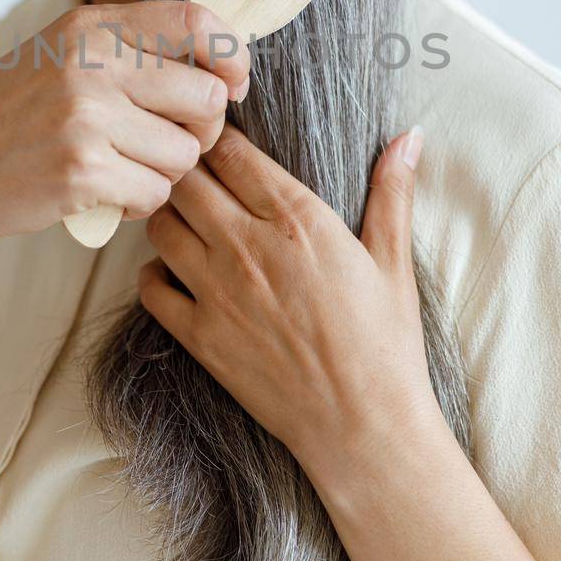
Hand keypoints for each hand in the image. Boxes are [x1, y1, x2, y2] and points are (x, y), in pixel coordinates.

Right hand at [0, 0, 250, 251]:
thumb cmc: (4, 120)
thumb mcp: (58, 57)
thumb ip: (127, 50)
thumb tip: (219, 66)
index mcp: (89, 24)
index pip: (198, 22)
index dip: (232, 58)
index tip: (231, 86)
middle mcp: (90, 62)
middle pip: (207, 98)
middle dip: (201, 131)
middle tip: (167, 143)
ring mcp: (85, 118)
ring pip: (185, 154)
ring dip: (163, 173)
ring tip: (119, 168)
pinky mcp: (81, 173)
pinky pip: (155, 194)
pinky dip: (138, 204)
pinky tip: (102, 194)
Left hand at [137, 120, 433, 469]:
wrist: (363, 425)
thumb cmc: (385, 344)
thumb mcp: (393, 261)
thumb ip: (392, 191)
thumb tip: (410, 135)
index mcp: (297, 219)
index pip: (232, 152)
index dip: (218, 136)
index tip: (218, 136)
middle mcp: (248, 246)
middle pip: (186, 180)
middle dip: (186, 168)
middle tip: (196, 174)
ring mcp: (217, 292)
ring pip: (160, 226)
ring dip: (168, 215)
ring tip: (187, 220)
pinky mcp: (199, 336)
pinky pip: (150, 288)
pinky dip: (155, 274)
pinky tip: (178, 274)